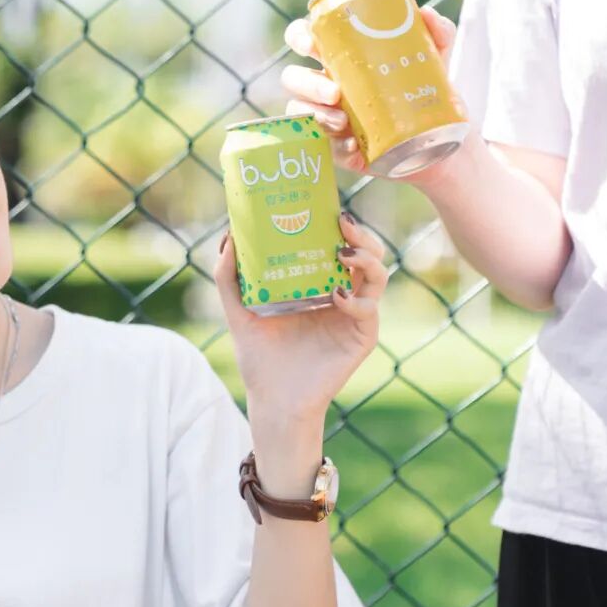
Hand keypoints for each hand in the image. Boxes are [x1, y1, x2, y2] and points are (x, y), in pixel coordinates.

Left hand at [213, 207, 389, 419]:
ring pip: (379, 274)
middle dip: (360, 234)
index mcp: (320, 284)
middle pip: (367, 253)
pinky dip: (355, 299)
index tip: (325, 206)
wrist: (273, 400)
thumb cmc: (261, 358)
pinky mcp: (362, 338)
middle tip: (341, 222)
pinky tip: (336, 295)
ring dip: (365, 258)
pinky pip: (370, 310)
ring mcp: (356, 316)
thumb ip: (229, 277)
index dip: (339, 224)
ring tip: (341, 253)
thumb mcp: (239, 311)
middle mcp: (344, 295)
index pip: (339, 244)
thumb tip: (228, 236)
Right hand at [280, 4, 464, 174]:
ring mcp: (328, 115)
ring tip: (343, 121)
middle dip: (307, 83)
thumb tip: (425, 13)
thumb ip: (437, 29)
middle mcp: (326, 83)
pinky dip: (336, 145)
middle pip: (293, 77)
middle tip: (336, 92)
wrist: (440, 135)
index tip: (311, 44)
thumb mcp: (437, 54)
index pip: (303, 38)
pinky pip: (324, 146)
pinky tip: (353, 144)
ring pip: (300, 111)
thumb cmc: (427, 86)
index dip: (298, 37)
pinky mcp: (338, 146)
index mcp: (340, 55)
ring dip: (317, 114)